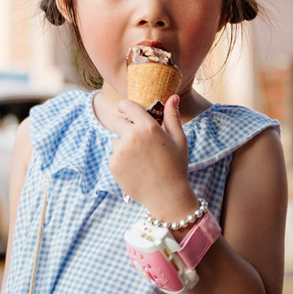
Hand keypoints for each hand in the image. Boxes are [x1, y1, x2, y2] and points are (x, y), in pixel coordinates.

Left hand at [105, 95, 197, 221]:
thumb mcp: (179, 139)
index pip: (128, 106)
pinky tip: (135, 168)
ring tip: (140, 158)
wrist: (167, 196)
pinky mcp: (114, 165)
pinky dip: (121, 160)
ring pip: (115, 141)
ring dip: (123, 145)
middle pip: (117, 121)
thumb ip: (172, 116)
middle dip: (124, 126)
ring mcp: (121, 151)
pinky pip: (113, 156)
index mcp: (148, 127)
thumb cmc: (176, 166)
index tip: (125, 109)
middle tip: (136, 138)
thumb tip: (173, 96)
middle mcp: (132, 136)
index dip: (124, 106)